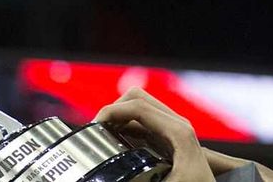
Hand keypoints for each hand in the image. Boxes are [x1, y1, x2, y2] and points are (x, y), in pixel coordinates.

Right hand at [93, 87, 214, 181]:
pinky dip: (127, 125)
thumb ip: (137, 176)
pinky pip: (144, 121)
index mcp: (178, 132)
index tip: (94, 127)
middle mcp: (179, 125)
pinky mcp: (171, 139)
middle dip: (113, 109)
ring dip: (119, 116)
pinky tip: (118, 142)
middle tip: (98, 130)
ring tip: (103, 135)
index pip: (136, 105)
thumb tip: (113, 175)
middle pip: (137, 97)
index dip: (110, 112)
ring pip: (139, 107)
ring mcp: (176, 129)